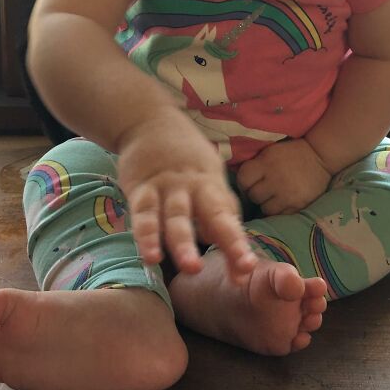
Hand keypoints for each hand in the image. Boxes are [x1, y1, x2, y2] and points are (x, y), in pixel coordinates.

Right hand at [116, 110, 256, 282]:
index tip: (248, 268)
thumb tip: (232, 240)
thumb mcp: (207, 175)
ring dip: (185, 242)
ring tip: (192, 268)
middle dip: (230, 242)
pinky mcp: (141, 187)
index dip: (239, 245)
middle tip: (242, 267)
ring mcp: (168, 187)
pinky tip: (151, 256)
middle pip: (215, 216)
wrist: (149, 120)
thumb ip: (218, 207)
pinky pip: (144, 214)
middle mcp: (195, 187)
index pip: (230, 219)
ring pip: (177, 217)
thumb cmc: (183, 156)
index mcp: (213, 187)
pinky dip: (147, 235)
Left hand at [236, 138, 331, 215]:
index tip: (249, 182)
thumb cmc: (292, 153)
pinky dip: (279, 210)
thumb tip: (240, 180)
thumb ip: (256, 164)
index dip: (244, 182)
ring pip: (264, 208)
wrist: (320, 156)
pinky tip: (283, 201)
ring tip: (274, 195)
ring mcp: (286, 195)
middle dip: (256, 193)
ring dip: (267, 203)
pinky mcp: (297, 205)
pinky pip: (279, 215)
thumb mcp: (270, 152)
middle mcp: (274, 180)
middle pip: (253, 196)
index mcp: (266, 163)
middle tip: (263, 189)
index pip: (243, 179)